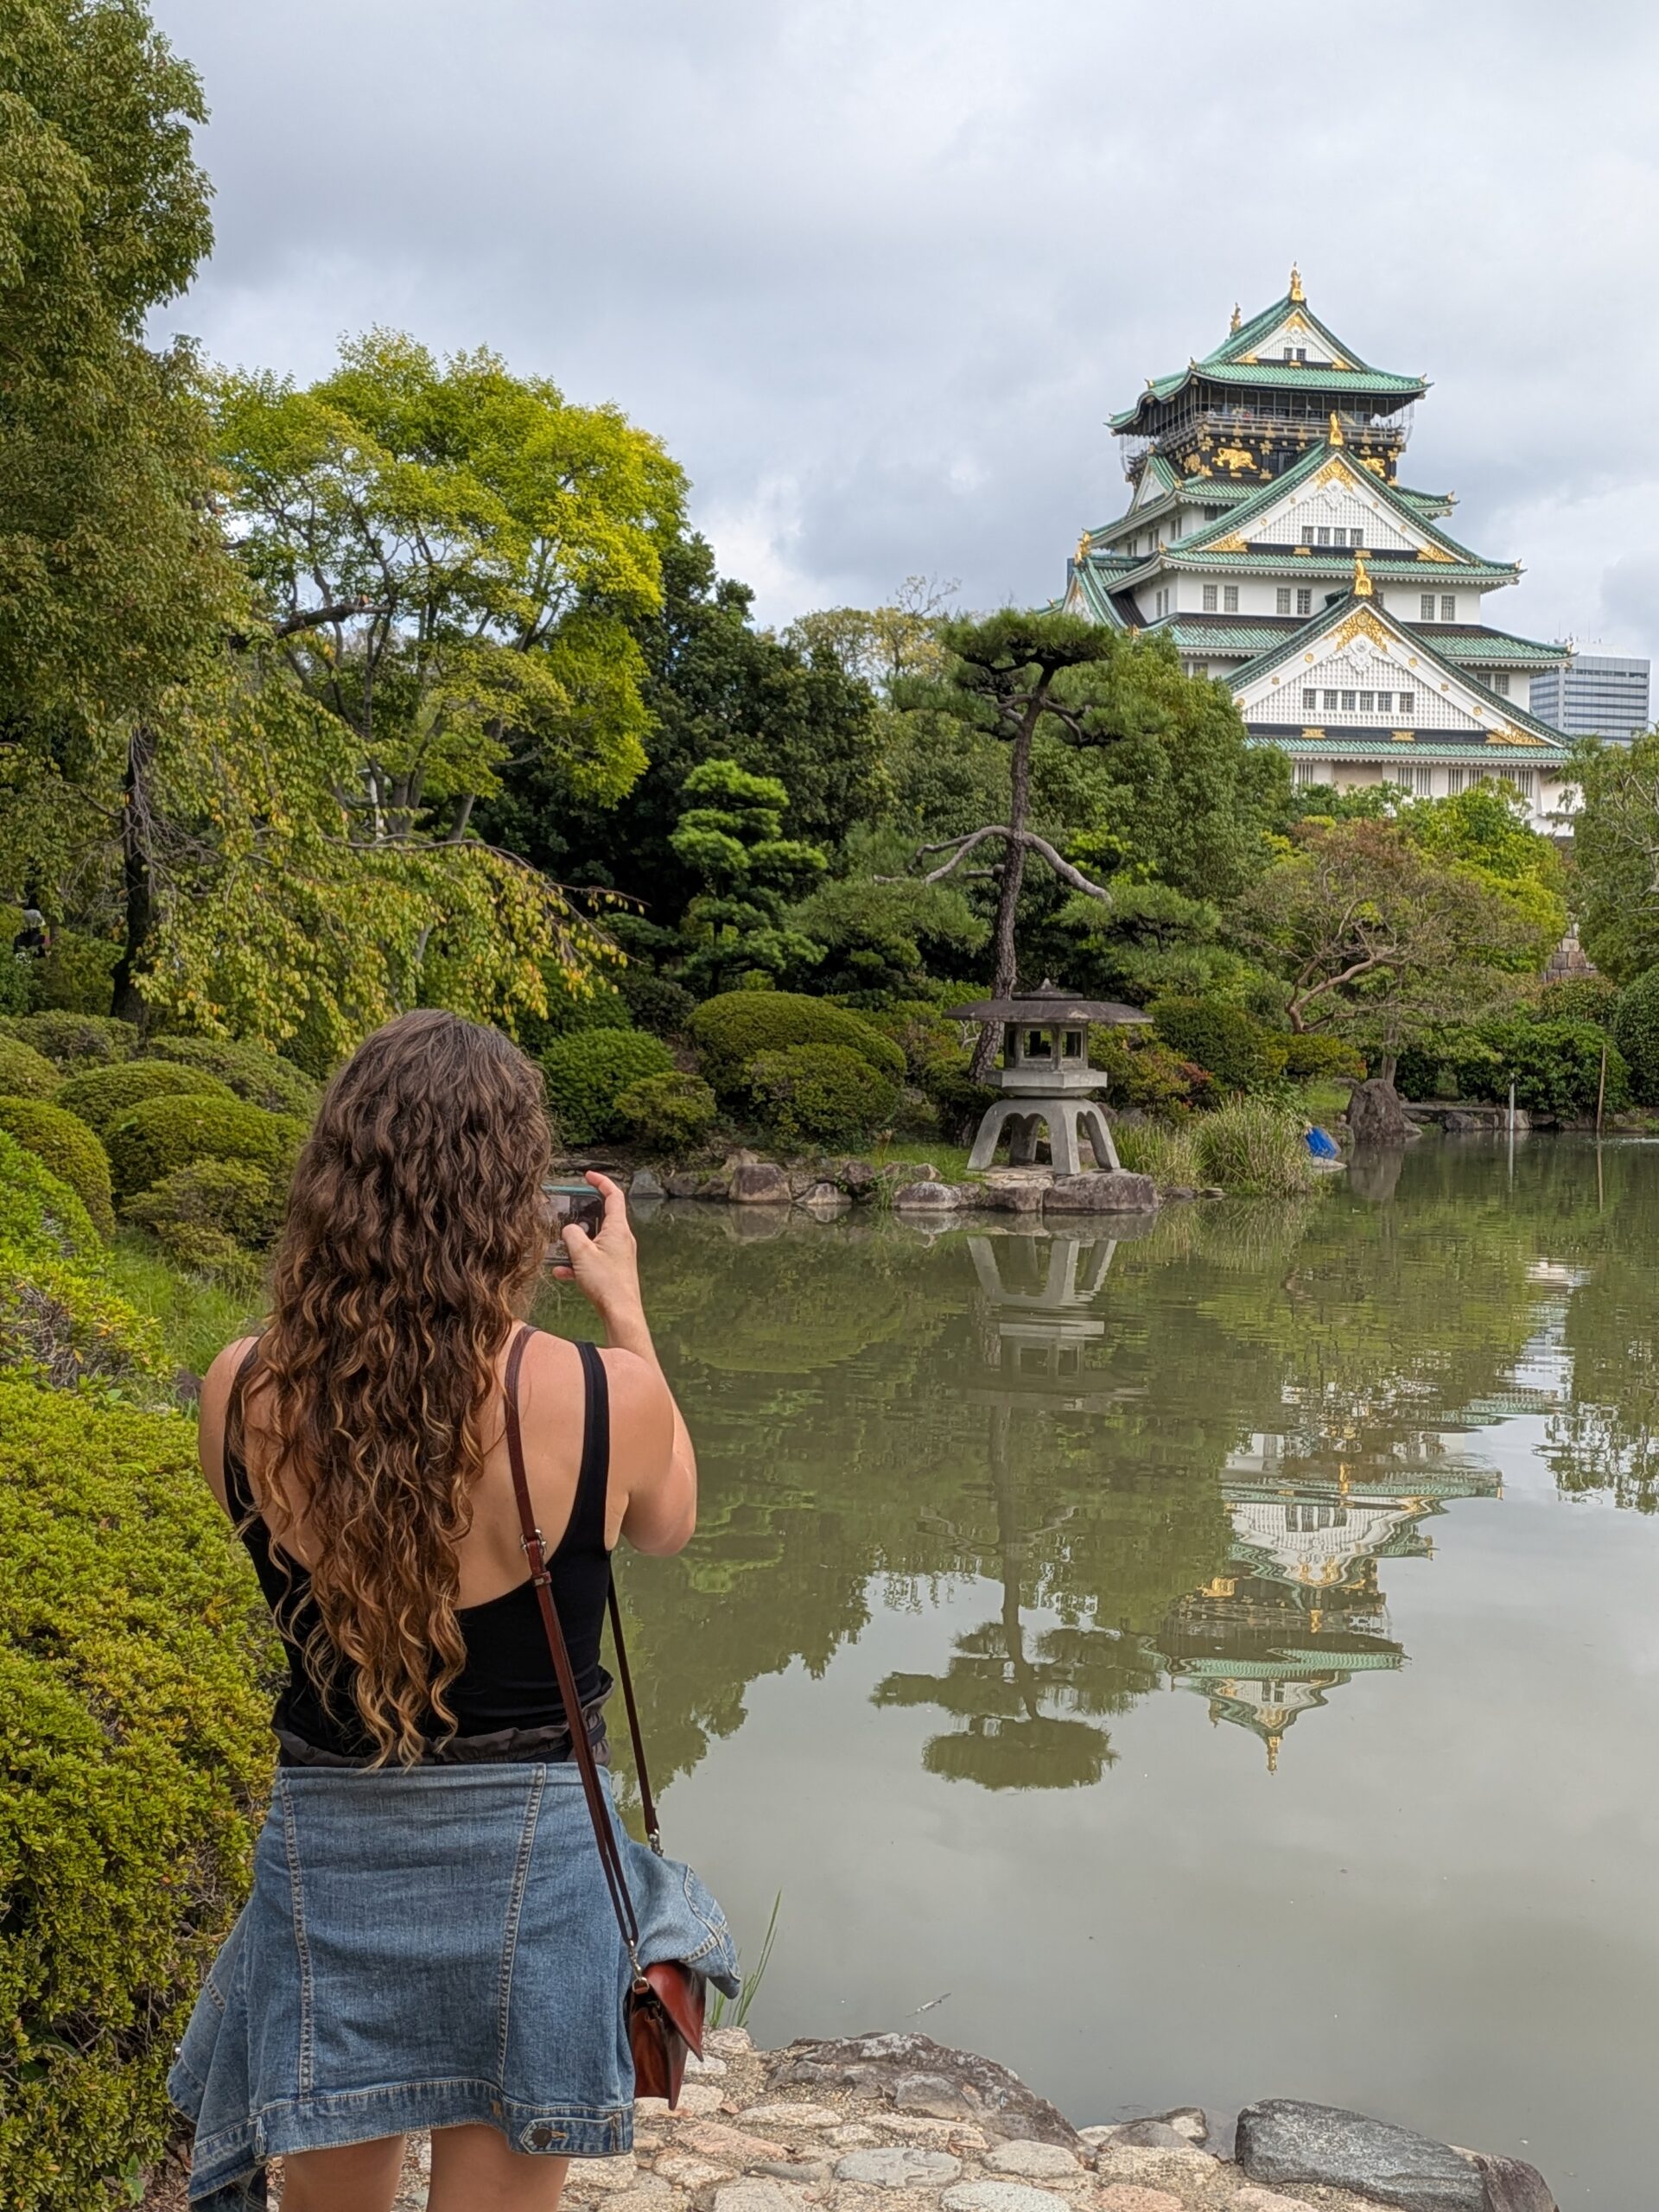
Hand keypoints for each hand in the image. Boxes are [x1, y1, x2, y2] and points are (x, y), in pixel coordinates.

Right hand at [553, 1171, 643, 1323]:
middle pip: (602, 1217)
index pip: (613, 1195)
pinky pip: (593, 1259)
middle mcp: (621, 1238)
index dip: (601, 1182)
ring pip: (594, 1240)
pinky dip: (578, 1262)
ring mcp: (618, 1254)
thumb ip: (571, 1234)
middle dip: (582, 1215)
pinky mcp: (613, 1269)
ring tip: (559, 1250)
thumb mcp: (581, 1253)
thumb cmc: (606, 1282)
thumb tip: (568, 1229)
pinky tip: (562, 1273)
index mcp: (618, 1228)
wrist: (620, 1312)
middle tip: (567, 1212)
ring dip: (575, 1244)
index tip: (588, 1176)